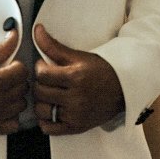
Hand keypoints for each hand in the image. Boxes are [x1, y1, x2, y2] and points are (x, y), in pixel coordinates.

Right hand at [0, 25, 27, 135]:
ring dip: (14, 97)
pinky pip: (14, 124)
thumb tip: (14, 37)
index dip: (16, 66)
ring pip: (20, 105)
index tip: (9, 66)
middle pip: (22, 88)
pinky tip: (0, 107)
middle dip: (15, 80)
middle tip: (3, 77)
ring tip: (0, 91)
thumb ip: (0, 50)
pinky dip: (11, 115)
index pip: (22, 72)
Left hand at [33, 21, 123, 135]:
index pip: (42, 74)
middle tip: (47, 80)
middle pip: (40, 92)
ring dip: (41, 102)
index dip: (40, 68)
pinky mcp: (76, 127)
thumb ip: (54, 46)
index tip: (46, 66)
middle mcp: (75, 98)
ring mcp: (75, 115)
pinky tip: (52, 110)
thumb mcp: (79, 57)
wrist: (123, 90)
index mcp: (76, 77)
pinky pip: (49, 128)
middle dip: (40, 84)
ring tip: (49, 95)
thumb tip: (36, 30)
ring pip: (42, 111)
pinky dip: (46, 120)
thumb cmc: (101, 71)